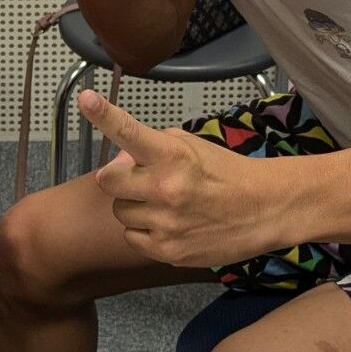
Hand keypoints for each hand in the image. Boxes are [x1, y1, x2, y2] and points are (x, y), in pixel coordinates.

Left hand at [78, 90, 274, 266]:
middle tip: (141, 176)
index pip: (130, 131)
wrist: (264, 209)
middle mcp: (165, 188)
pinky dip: (145, 230)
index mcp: (174, 155)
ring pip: (120, 211)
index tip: (86, 99)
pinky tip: (170, 223)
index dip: (103, 114)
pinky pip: (133, 237)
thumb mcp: (193, 146)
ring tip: (165, 202)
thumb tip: (120, 161)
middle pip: (108, 180)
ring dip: (135, 204)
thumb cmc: (227, 173)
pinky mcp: (167, 252)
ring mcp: (165, 223)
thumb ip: (153, 146)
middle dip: (119, 177)